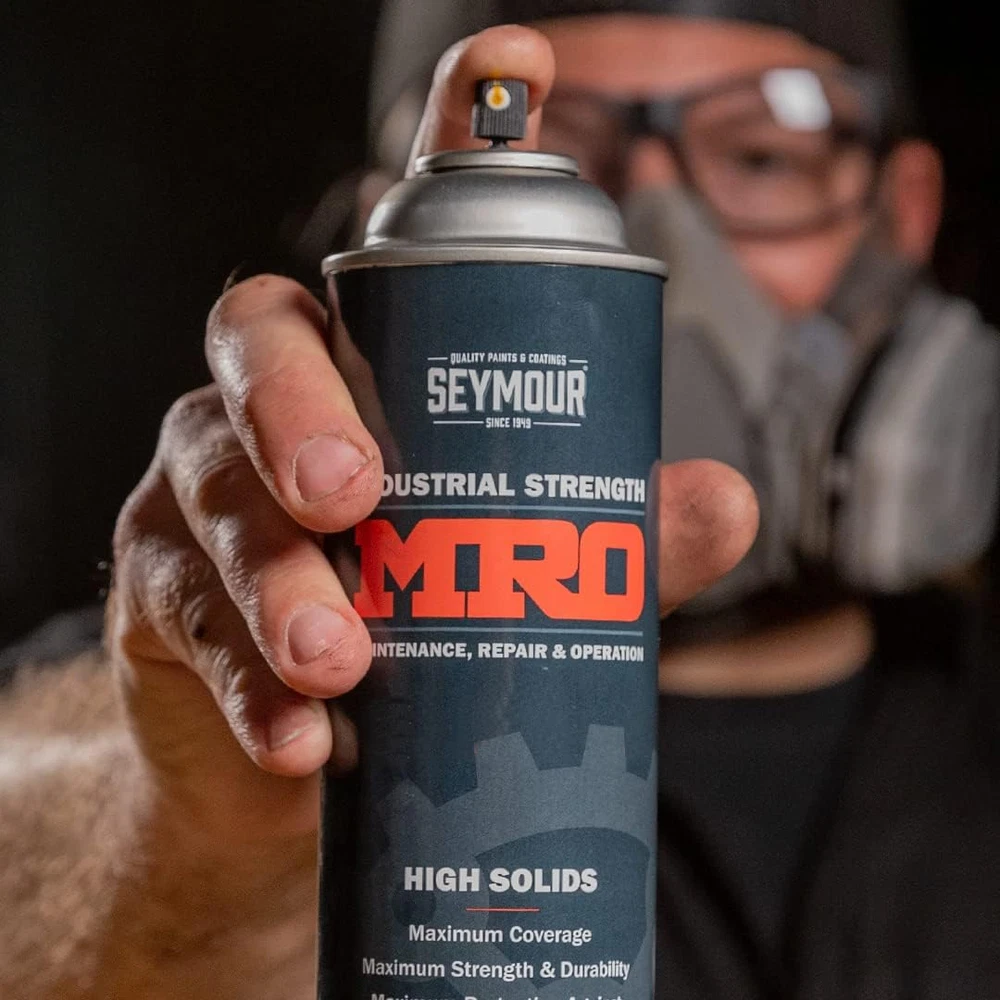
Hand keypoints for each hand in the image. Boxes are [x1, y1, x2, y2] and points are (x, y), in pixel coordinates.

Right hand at [102, 24, 756, 998]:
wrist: (295, 750)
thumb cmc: (416, 631)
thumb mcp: (519, 575)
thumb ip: (612, 541)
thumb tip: (724, 501)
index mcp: (372, 374)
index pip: (401, 238)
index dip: (454, 136)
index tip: (518, 66)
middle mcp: (276, 406)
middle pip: (263, 342)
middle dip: (304, 406)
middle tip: (355, 492)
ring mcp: (205, 493)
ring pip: (215, 491)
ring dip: (279, 575)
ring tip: (341, 657)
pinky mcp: (162, 594)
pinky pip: (189, 618)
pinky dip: (250, 683)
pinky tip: (303, 739)